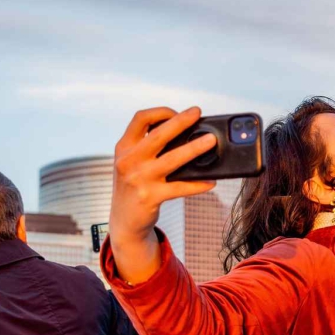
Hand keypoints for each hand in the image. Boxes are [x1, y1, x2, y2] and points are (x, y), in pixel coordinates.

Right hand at [108, 106, 218, 284]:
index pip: (140, 118)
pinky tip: (210, 181)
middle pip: (158, 135)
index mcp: (124, 148)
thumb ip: (146, 147)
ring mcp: (139, 179)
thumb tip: (184, 133)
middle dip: (180, 121)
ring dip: (194, 148)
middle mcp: (128, 161)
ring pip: (172, 159)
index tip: (176, 113)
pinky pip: (180, 187)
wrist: (123, 222)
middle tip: (197, 112)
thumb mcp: (131, 163)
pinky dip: (197, 184)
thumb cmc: (134, 187)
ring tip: (211, 141)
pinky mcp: (150, 197)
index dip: (160, 112)